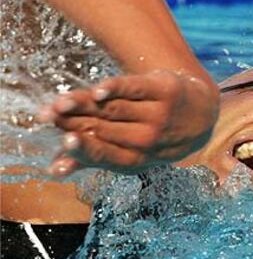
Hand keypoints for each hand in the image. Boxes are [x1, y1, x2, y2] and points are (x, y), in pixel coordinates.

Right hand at [38, 71, 218, 176]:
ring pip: (115, 108)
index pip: (107, 153)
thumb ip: (93, 157)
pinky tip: (99, 91)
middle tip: (47, 115)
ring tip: (60, 102)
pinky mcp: (164, 89)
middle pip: (105, 127)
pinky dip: (118, 89)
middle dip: (75, 121)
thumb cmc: (154, 135)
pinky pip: (137, 88)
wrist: (198, 114)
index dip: (86, 150)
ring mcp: (158, 114)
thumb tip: (53, 170)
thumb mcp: (131, 152)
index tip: (65, 142)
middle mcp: (149, 139)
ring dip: (86, 105)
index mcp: (137, 157)